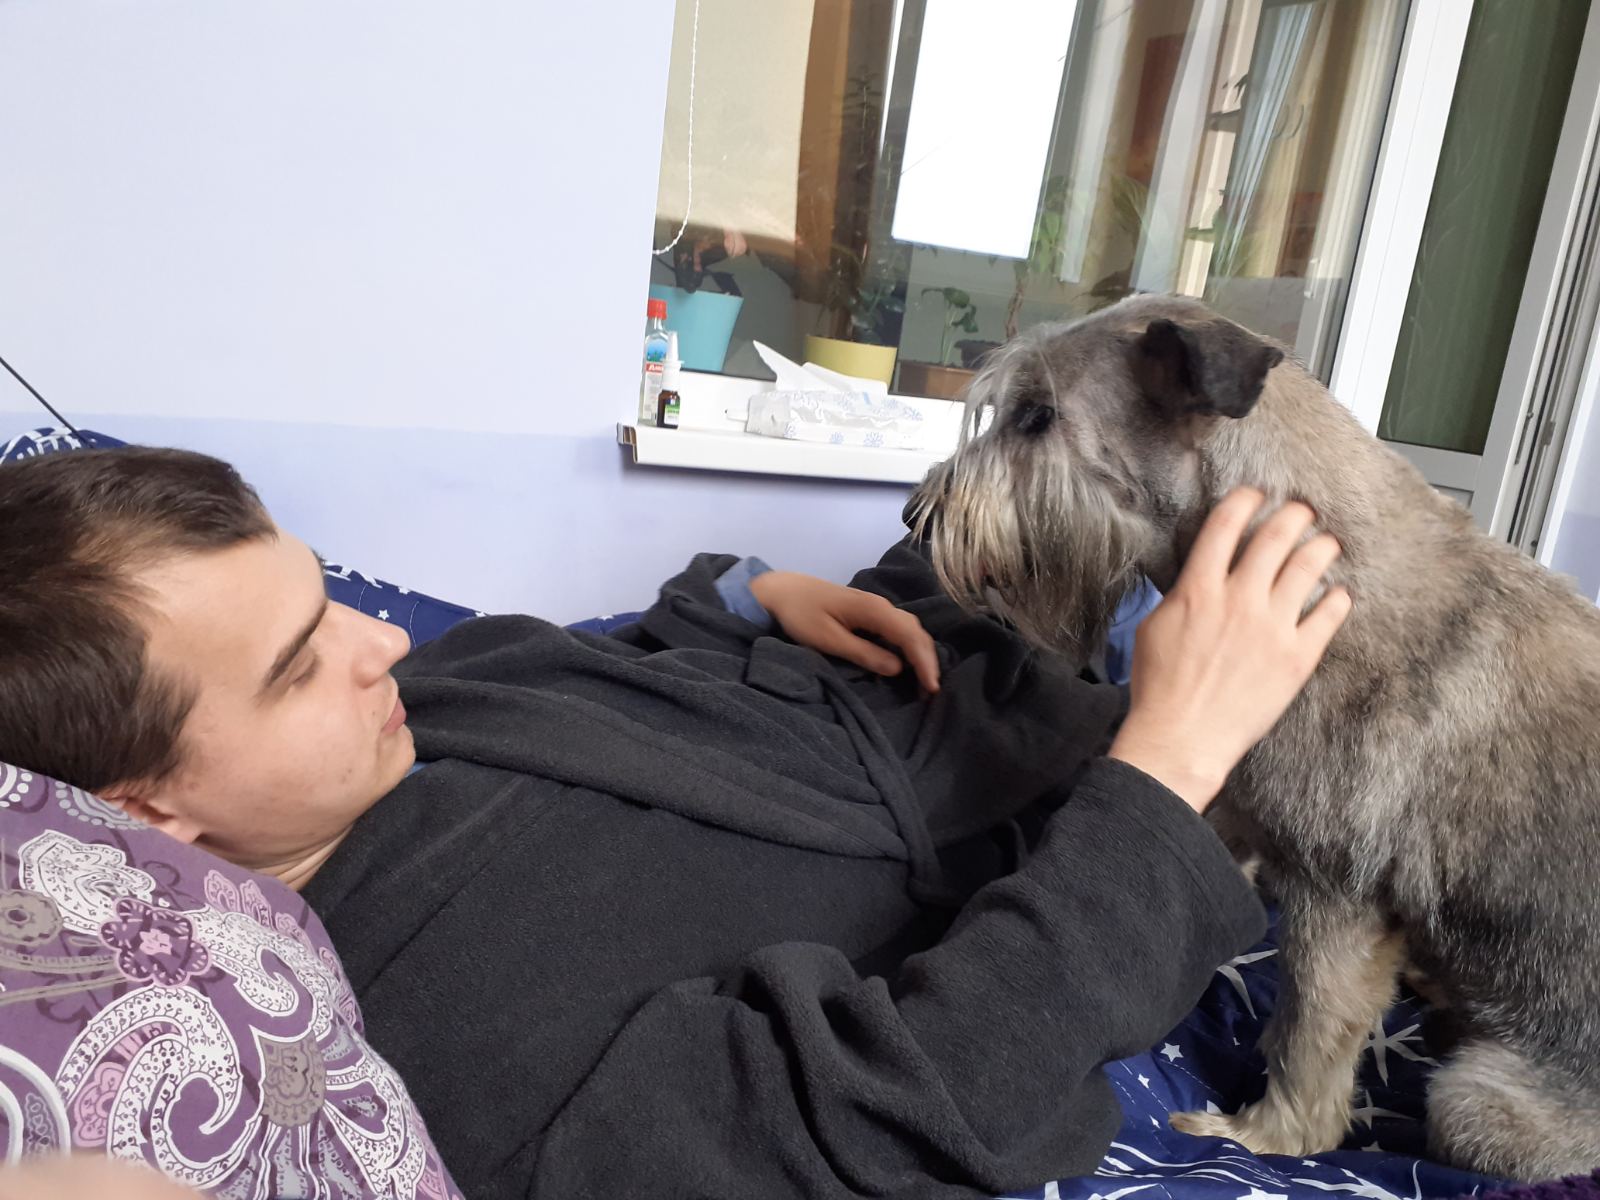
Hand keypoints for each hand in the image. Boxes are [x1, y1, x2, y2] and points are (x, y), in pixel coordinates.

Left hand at [750, 571, 940, 692]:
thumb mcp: (828, 639)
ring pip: (909, 629)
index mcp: (874, 610)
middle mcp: (881, 605)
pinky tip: (908, 662)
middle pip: (915, 631)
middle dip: (927, 660)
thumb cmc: (800, 615)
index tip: (931, 688)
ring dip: (920, 653)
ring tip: (924, 681)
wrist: (780, 590)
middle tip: (931, 691)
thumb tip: (897, 668)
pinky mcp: (869, 611)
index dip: (924, 662)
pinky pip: (898, 629)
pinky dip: (908, 646)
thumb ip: (863, 653)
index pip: (910, 636)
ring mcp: (876, 606)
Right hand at [1109, 489, 1351, 812]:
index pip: (1226, 525)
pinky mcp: (1297, 657)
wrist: (1182, 737)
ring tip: (1328, 542)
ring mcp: (1272, 627)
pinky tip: (1339, 593)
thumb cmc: (1159, 687)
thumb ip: (1181, 594)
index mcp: (1198, 589)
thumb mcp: (1154, 627)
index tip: (1256, 493)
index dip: (1245, 500)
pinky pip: (1329, 615)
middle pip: (1276, 537)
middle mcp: (1239, 599)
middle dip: (1294, 514)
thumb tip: (1199, 575)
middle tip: (1303, 510)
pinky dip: (1338, 599)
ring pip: (1308, 568)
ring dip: (1322, 547)